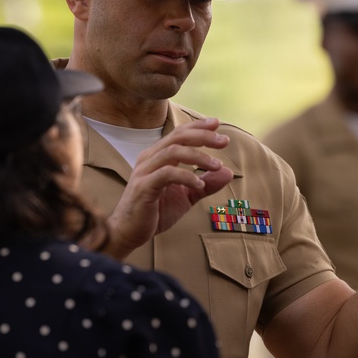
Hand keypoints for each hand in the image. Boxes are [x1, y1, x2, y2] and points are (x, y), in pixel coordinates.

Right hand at [104, 117, 232, 258]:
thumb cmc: (155, 212)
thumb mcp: (186, 196)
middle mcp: (149, 158)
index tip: (217, 124)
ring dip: (198, 156)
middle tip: (224, 141)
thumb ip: (206, 184)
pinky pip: (166, 174)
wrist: (129, 233)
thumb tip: (229, 173)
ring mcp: (144, 171)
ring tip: (216, 165)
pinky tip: (200, 184)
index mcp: (157, 156)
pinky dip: (186, 176)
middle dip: (203, 136)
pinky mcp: (143, 187)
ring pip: (173, 152)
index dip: (198, 127)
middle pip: (178, 137)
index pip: (179, 134)